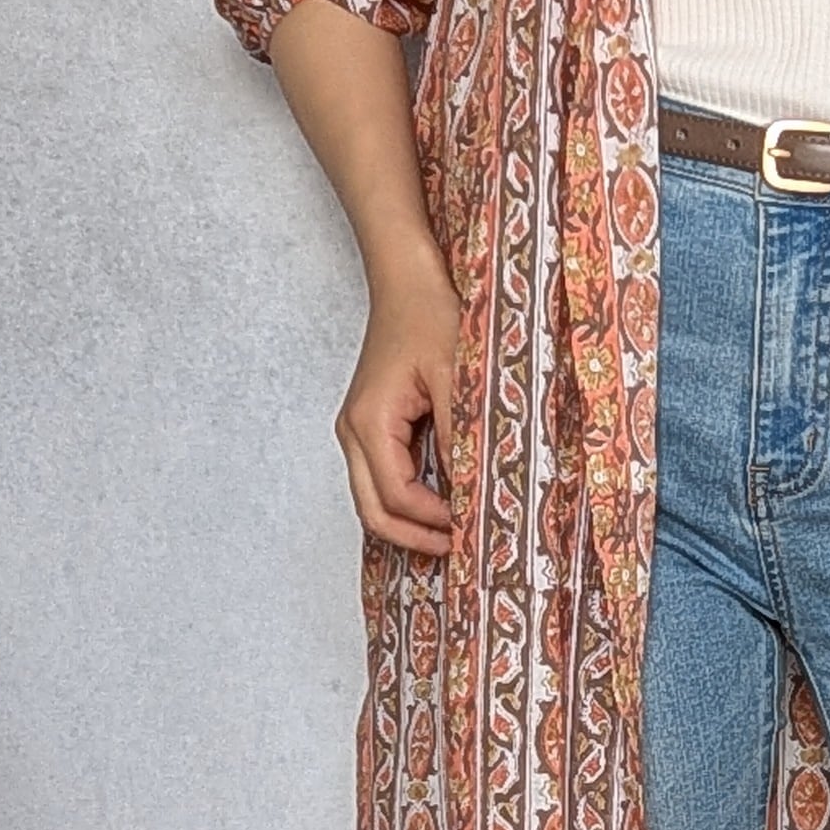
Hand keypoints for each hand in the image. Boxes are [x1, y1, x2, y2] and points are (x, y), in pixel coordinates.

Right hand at [336, 260, 460, 554]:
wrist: (407, 281)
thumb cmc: (429, 316)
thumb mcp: (457, 378)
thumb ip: (462, 437)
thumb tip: (473, 490)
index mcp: (370, 422)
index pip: (398, 496)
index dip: (436, 521)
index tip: (476, 528)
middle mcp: (354, 432)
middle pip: (374, 512)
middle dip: (416, 537)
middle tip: (462, 549)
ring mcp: (357, 430)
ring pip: (374, 500)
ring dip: (411, 522)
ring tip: (456, 531)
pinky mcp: (370, 426)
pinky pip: (382, 478)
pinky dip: (409, 500)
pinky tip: (443, 502)